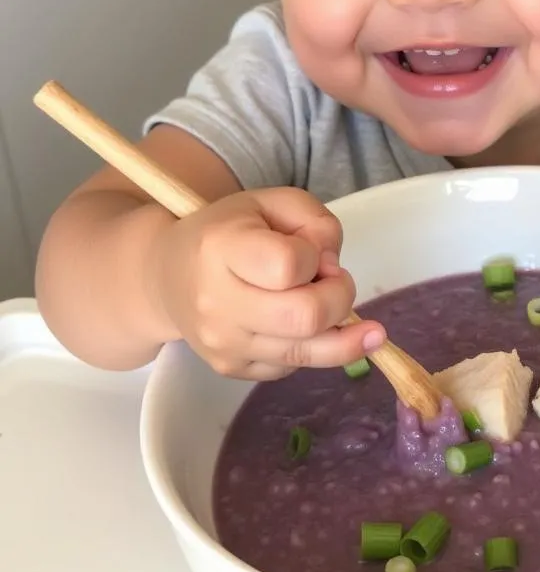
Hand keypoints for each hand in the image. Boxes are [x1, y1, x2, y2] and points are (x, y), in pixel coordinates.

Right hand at [150, 187, 385, 380]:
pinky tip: (303, 325)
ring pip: (306, 351)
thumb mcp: (274, 203)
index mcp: (222, 248)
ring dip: (337, 329)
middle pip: (306, 317)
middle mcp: (216, 302)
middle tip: (336, 281)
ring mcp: (221, 342)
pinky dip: (312, 348)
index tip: (316, 253)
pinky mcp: (229, 368)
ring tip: (335, 305)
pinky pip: (292, 367)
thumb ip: (317, 223)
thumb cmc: (230, 231)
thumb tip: (332, 269)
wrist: (167, 274)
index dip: (317, 258)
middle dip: (340, 297)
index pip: (289, 265)